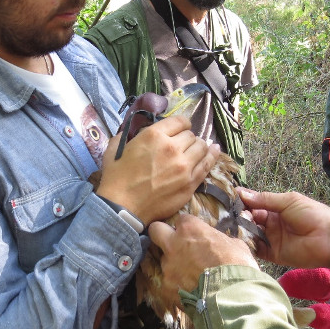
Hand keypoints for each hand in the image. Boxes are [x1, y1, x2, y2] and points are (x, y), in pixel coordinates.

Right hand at [98, 116, 220, 224]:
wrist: (123, 207)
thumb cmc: (116, 178)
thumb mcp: (115, 149)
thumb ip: (125, 136)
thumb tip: (132, 133)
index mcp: (154, 135)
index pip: (180, 121)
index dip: (181, 125)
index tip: (180, 130)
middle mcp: (172, 147)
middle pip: (191, 135)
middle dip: (187, 138)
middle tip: (182, 145)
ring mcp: (184, 166)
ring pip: (202, 148)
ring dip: (199, 147)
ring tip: (195, 150)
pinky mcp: (190, 183)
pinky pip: (207, 165)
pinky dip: (211, 156)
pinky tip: (214, 151)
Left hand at [148, 214, 258, 300]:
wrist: (233, 296)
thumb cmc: (237, 266)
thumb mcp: (234, 244)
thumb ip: (218, 240)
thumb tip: (218, 243)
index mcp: (190, 229)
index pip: (181, 219)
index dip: (187, 227)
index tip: (194, 234)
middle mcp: (173, 244)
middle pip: (156, 230)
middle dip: (162, 234)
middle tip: (174, 243)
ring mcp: (168, 266)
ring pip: (163, 259)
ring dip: (173, 263)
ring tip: (189, 274)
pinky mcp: (166, 286)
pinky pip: (168, 281)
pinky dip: (176, 284)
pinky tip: (189, 289)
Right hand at [238, 189, 329, 268]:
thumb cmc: (312, 214)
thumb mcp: (288, 201)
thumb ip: (265, 199)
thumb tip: (242, 193)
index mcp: (275, 208)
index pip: (254, 204)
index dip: (242, 202)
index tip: (228, 199)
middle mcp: (271, 223)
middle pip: (249, 219)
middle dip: (240, 216)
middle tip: (229, 214)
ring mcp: (271, 239)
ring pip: (251, 234)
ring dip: (242, 230)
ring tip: (233, 226)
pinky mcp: (273, 254)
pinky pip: (257, 250)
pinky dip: (248, 245)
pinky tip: (240, 240)